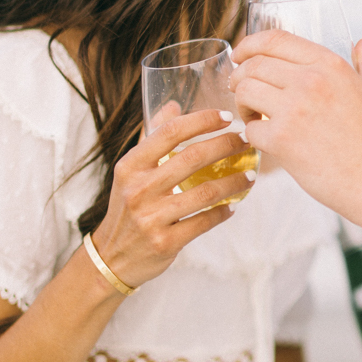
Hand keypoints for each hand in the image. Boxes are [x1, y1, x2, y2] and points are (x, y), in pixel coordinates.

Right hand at [91, 110, 249, 289]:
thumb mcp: (130, 171)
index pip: (170, 132)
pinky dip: (223, 212)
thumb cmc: (127, 208)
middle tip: (246, 141)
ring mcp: (151, 217)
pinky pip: (204, 222)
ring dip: (234, 181)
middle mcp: (139, 189)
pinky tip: (233, 205)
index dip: (202, 120)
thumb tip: (173, 104)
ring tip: (250, 175)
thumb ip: (151, 138)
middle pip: (192, 158)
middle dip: (226, 145)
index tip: (226, 116)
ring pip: (205, 192)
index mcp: (130, 166)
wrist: (112, 257)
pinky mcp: (165, 242)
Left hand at [231, 30, 361, 223]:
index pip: (276, 39)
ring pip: (245, 91)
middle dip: (240, 76)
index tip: (240, 54)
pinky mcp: (282, 139)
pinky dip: (251, 134)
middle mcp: (310, 81)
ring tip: (253, 115)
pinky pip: (250, 128)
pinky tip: (264, 139)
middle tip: (240, 90)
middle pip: (254, 65)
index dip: (250, 44)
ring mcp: (294, 109)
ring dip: (242, 103)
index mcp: (330, 65)